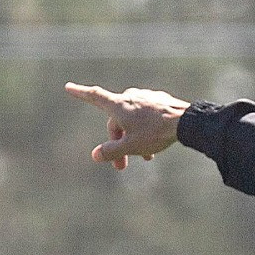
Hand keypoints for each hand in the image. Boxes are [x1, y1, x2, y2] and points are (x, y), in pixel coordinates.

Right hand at [64, 82, 190, 169]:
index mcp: (118, 105)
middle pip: (116, 121)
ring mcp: (146, 97)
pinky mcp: (160, 101)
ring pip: (133, 120)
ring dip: (134, 140)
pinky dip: (146, 131)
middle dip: (118, 144)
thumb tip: (95, 155)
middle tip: (121, 167)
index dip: (80, 93)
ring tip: (146, 159)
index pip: (94, 96)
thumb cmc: (155, 133)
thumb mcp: (130, 146)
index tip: (68, 87)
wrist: (186, 121)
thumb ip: (111, 151)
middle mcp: (130, 97)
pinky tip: (155, 144)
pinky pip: (147, 117)